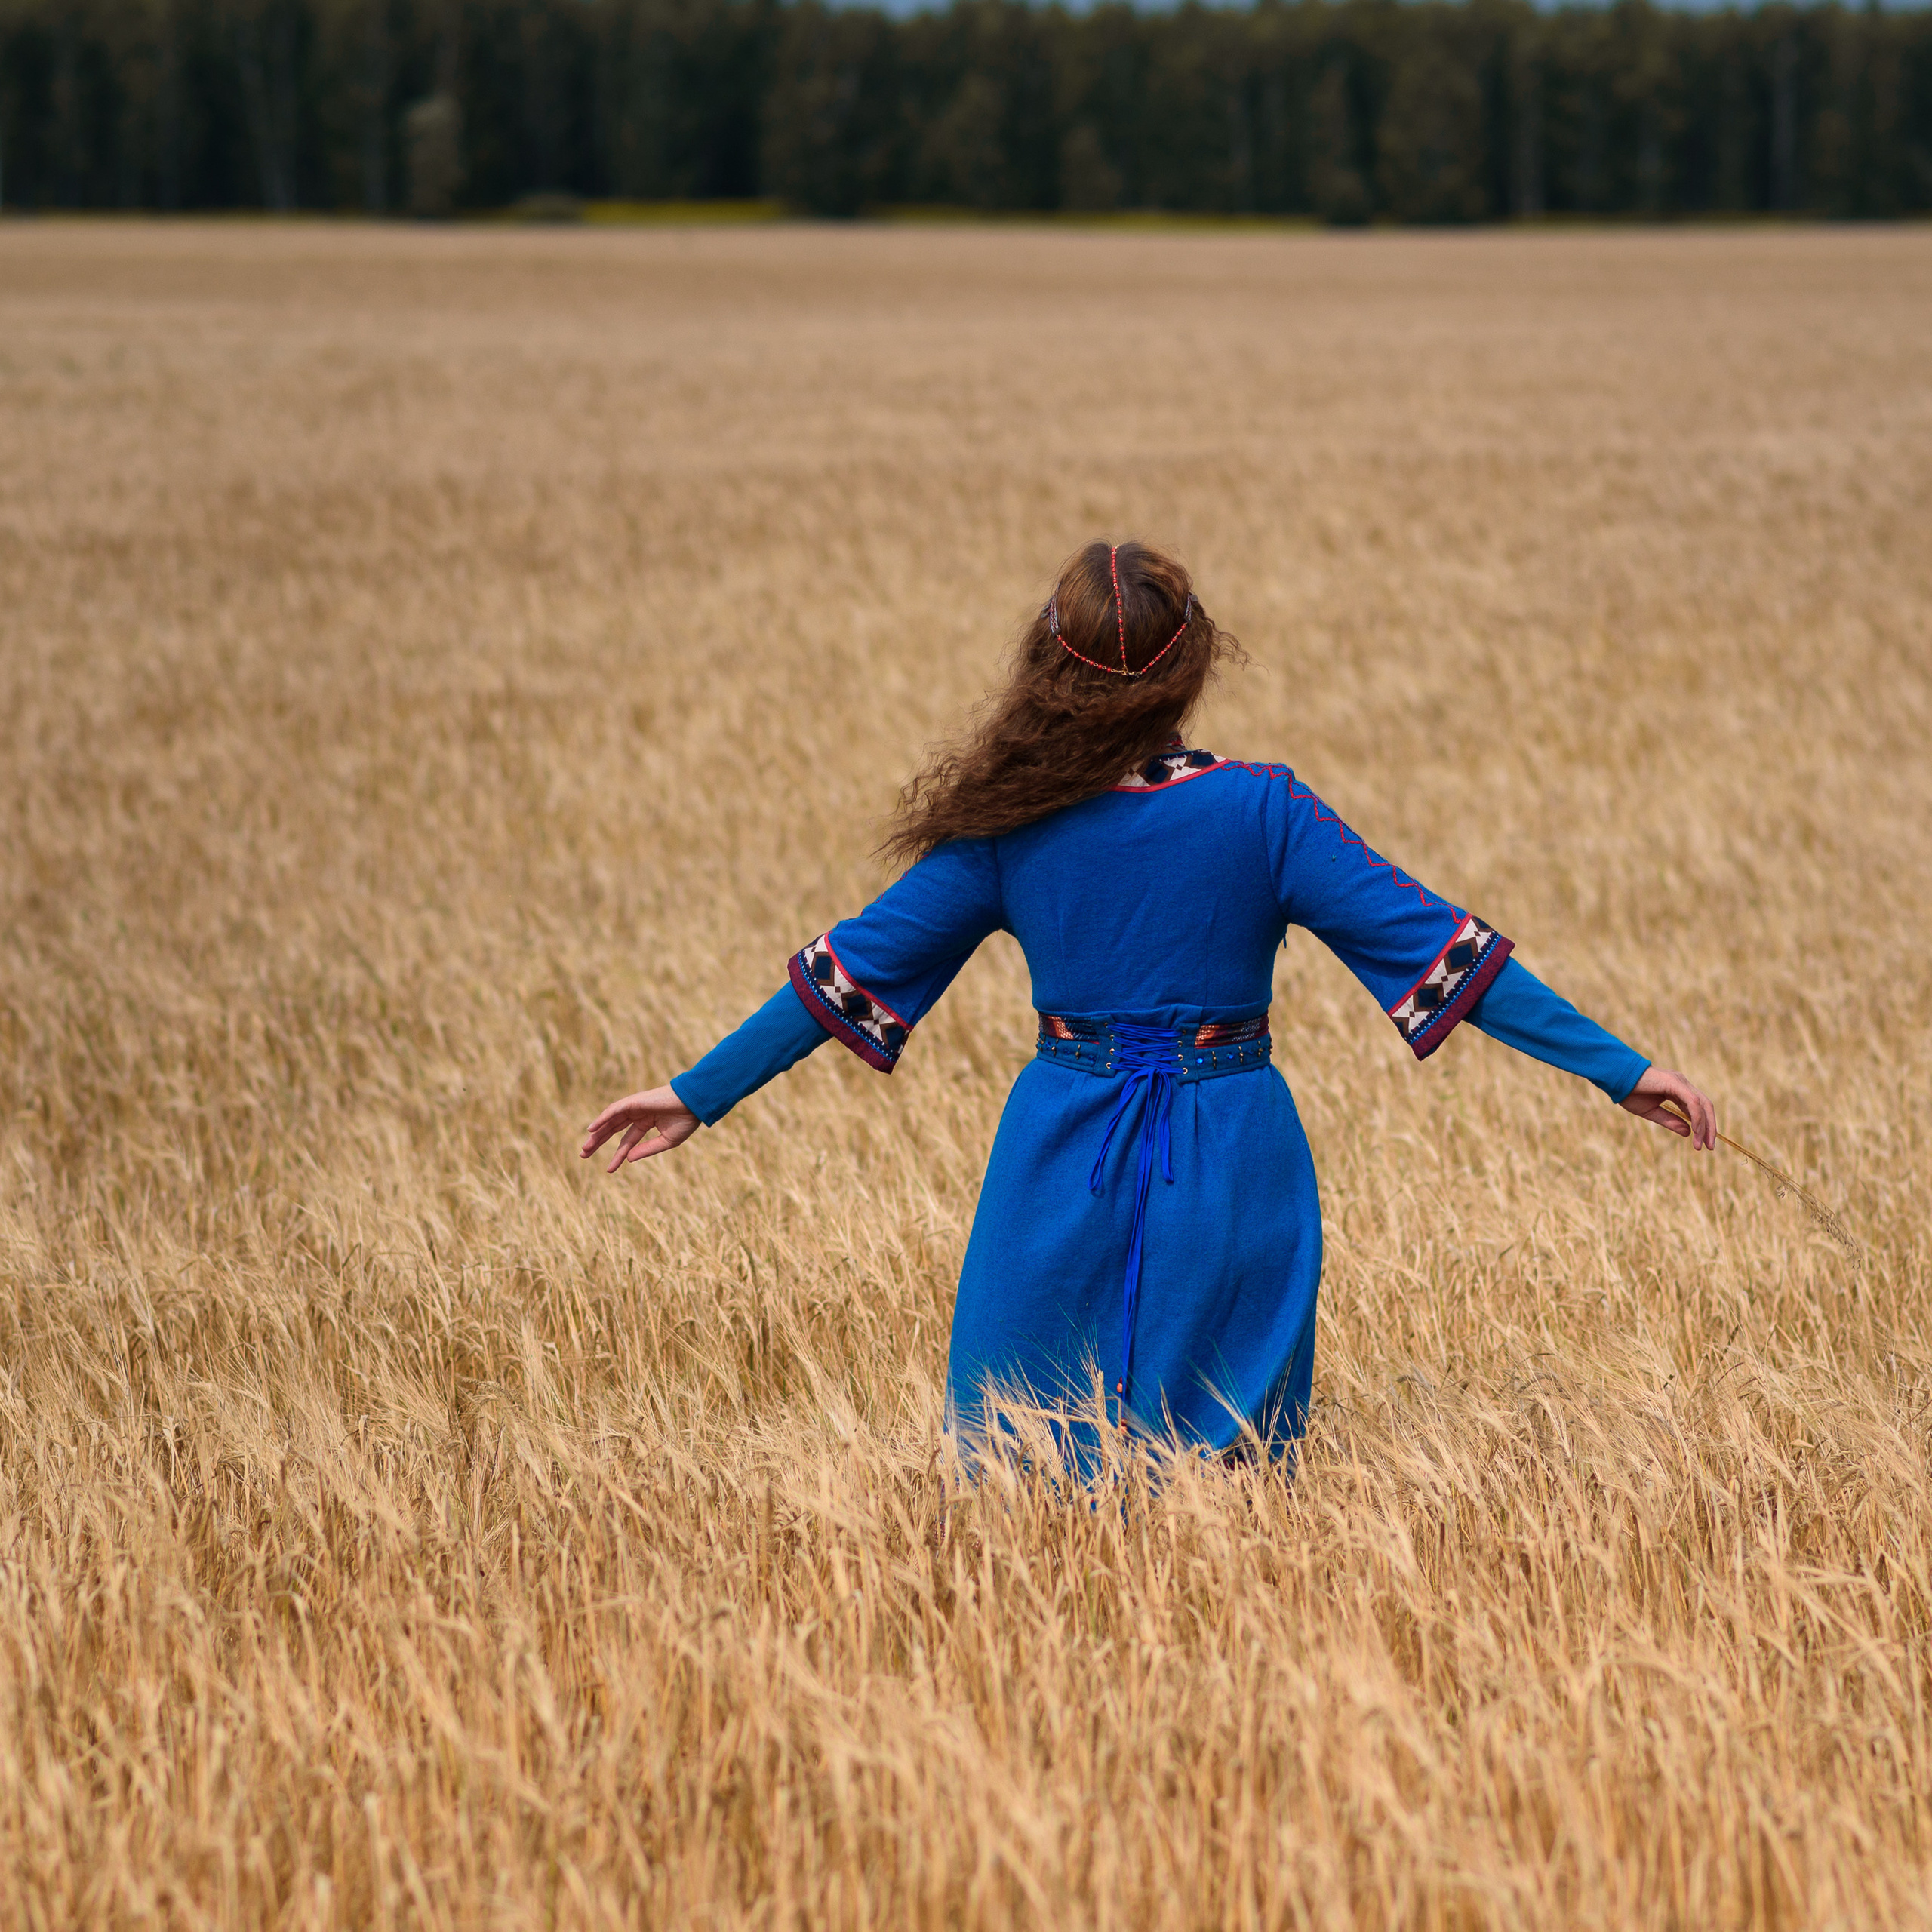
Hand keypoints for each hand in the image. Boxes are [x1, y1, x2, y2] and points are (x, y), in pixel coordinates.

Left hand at [580, 1086, 699, 1171]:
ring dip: (596, 1133)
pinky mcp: (634, 1101)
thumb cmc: (686, 1120)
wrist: (695, 1103)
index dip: (618, 1155)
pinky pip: (614, 1111)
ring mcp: (635, 1107)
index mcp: (647, 1122)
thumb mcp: (666, 1141)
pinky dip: (602, 1119)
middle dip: (598, 1141)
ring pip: (610, 1121)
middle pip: (613, 1129)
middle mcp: (638, 1114)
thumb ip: (646, 1149)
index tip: (609, 1170)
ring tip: (585, 1148)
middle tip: (583, 1154)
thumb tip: (628, 1159)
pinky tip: (592, 1129)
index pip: (627, 1141)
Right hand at [1619, 1066, 1716, 1149]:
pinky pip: (1693, 1102)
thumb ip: (1670, 1121)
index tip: (1702, 1143)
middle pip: (1705, 1106)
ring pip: (1702, 1105)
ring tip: (1701, 1143)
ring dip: (1705, 1126)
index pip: (1698, 1108)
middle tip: (1709, 1147)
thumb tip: (1689, 1132)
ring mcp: (1680, 1082)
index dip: (1703, 1125)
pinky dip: (1697, 1118)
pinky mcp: (1676, 1083)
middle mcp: (1682, 1084)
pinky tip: (1696, 1131)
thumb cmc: (1630, 1093)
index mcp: (1677, 1089)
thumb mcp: (1652, 1112)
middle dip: (1710, 1127)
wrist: (1616, 1078)